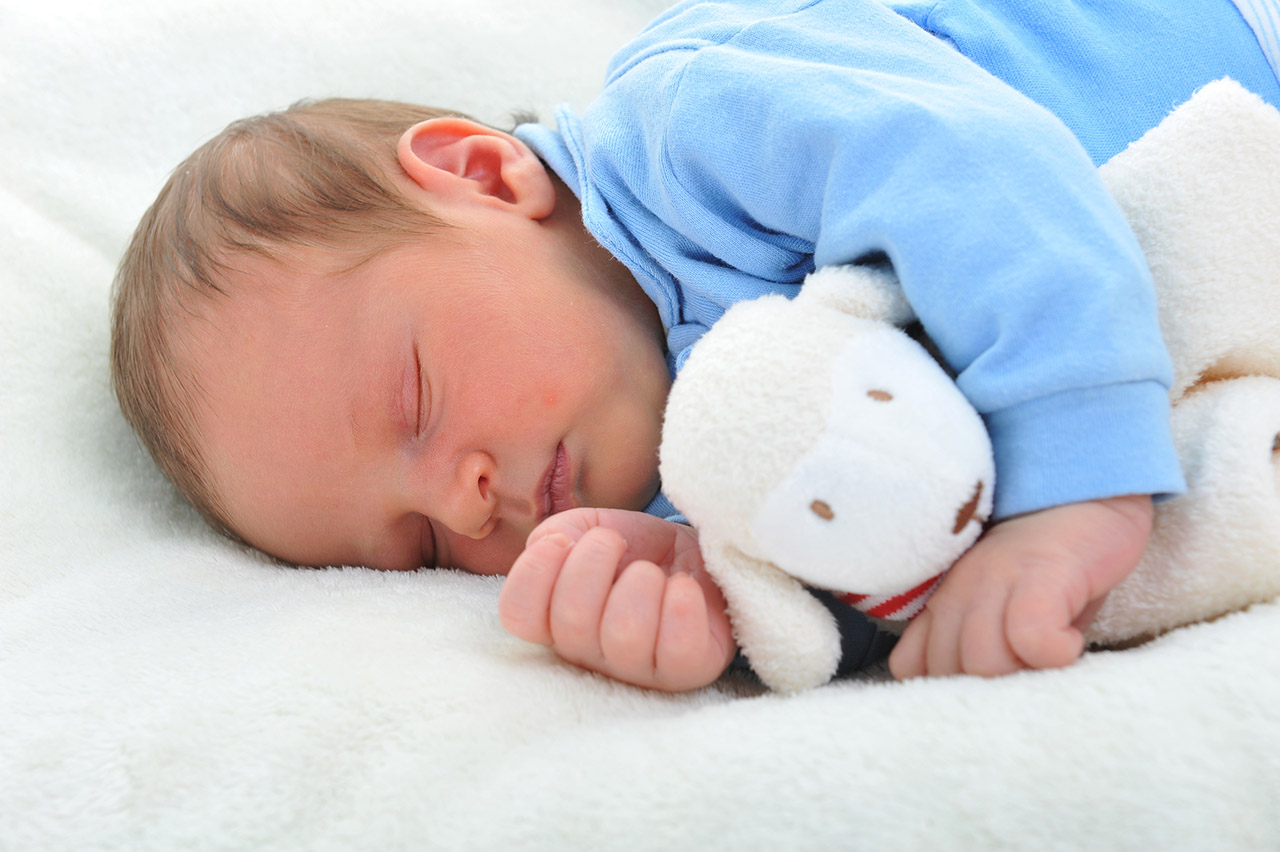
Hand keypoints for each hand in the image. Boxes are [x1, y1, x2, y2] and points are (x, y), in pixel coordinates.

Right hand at [498, 508, 736, 691]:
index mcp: (556, 620)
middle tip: (614, 543)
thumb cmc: (639, 551)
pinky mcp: (686, 670)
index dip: (532, 574)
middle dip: (592, 563)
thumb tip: (550, 545)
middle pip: (571, 621)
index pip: (518, 616)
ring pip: (624, 635)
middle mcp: (590, 652)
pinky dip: (681, 606)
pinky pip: (677, 650)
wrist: (701, 558)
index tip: (560, 542)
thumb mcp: (592, 527)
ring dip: (639, 583)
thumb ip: (559, 531)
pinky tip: (683, 587)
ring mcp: (637, 668)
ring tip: (652, 571)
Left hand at [889, 494, 1152, 678]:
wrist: (1083, 491)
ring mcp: (995, 579)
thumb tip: (973, 702)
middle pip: (947, 673)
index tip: (985, 701)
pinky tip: (1070, 646)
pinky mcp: (1041, 573)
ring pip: (983, 661)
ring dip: (1022, 676)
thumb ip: (974, 644)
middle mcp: (959, 591)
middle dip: (989, 696)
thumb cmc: (1048, 565)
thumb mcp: (1000, 607)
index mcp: (944, 602)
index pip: (911, 668)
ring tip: (1052, 665)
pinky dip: (1052, 654)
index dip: (949, 694)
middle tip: (1029, 681)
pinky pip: (1029, 636)